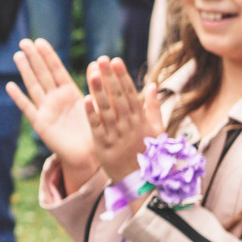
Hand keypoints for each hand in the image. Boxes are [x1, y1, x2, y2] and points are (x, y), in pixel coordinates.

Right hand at [6, 40, 95, 185]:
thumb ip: (94, 85)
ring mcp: (46, 110)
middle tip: (24, 41)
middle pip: (43, 74)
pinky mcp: (41, 124)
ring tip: (18, 56)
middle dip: (34, 58)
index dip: (48, 55)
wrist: (88, 153)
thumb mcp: (96, 104)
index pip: (56, 69)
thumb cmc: (93, 129)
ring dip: (26, 71)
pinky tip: (10, 86)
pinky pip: (28, 109)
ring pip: (34, 86)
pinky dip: (19, 98)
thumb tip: (96, 62)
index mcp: (69, 92)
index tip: (40, 41)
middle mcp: (55, 99)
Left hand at [83, 57, 162, 184]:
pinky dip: (92, 114)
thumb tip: (153, 85)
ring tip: (93, 73)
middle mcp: (129, 125)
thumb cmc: (149, 155)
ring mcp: (116, 135)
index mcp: (140, 120)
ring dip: (100, 91)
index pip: (130, 94)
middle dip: (110, 78)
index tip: (116, 60)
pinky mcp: (104, 147)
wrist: (140, 183)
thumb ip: (153, 107)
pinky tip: (85, 99)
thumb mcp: (156, 130)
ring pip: (107, 110)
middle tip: (102, 59)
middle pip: (118, 97)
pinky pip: (97, 128)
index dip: (122, 76)